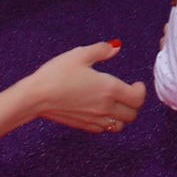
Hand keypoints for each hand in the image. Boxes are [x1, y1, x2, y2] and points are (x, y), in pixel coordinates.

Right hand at [0, 41, 143, 147]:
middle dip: (134, 104)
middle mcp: (106, 107)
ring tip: (115, 104)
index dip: (141, 91)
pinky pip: (104, 129)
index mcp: (110, 89)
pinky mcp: (84, 126)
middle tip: (127, 93)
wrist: (36, 96)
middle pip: (133, 114)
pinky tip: (100, 111)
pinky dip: (108, 122)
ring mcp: (95, 119)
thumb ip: (101, 50)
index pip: (138, 98)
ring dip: (122, 115)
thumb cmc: (57, 74)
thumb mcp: (79, 55)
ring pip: (120, 125)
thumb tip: (116, 46)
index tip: (136, 84)